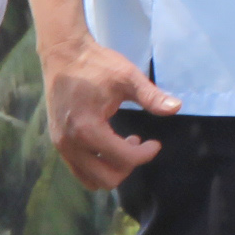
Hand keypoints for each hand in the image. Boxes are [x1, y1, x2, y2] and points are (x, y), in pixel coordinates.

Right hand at [40, 36, 179, 191]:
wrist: (64, 54)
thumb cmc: (97, 64)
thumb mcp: (128, 77)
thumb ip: (151, 96)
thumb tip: (176, 107)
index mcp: (87, 129)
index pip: (123, 159)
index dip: (145, 155)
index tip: (155, 143)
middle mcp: (70, 143)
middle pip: (106, 178)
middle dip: (128, 165)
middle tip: (138, 144)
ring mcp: (61, 145)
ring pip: (91, 180)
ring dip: (112, 168)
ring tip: (123, 144)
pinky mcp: (58, 142)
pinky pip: (80, 170)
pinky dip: (98, 165)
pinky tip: (109, 143)